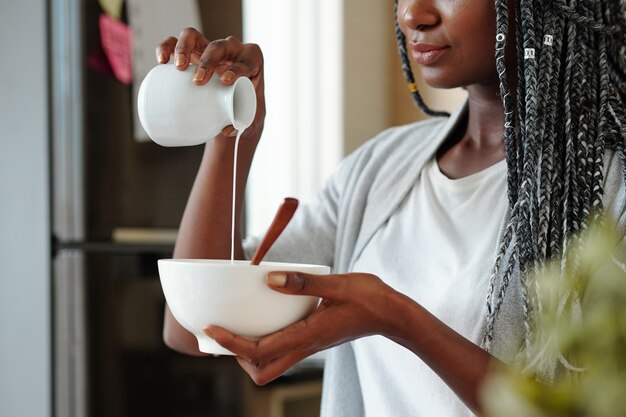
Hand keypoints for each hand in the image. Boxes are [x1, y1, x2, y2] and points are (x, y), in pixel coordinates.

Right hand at [155, 28, 265, 138]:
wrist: (233, 106)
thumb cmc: (246, 108)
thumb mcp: (252, 118)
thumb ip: (245, 125)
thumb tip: (227, 129)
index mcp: (251, 61)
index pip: (247, 59)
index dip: (237, 67)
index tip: (226, 81)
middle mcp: (230, 50)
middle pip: (218, 45)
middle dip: (208, 60)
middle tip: (199, 80)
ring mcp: (207, 48)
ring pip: (193, 36)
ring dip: (184, 48)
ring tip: (178, 67)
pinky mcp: (190, 52)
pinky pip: (174, 42)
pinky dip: (166, 47)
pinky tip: (161, 61)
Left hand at [204, 271, 402, 384]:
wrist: (392, 314)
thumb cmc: (369, 299)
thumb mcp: (337, 284)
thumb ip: (302, 283)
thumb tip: (269, 280)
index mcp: (307, 336)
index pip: (259, 351)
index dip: (231, 343)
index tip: (212, 329)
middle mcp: (305, 347)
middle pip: (262, 371)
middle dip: (238, 358)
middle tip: (225, 333)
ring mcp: (310, 346)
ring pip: (272, 365)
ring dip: (251, 353)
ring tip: (239, 326)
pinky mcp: (314, 340)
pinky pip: (283, 351)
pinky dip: (266, 342)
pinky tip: (264, 319)